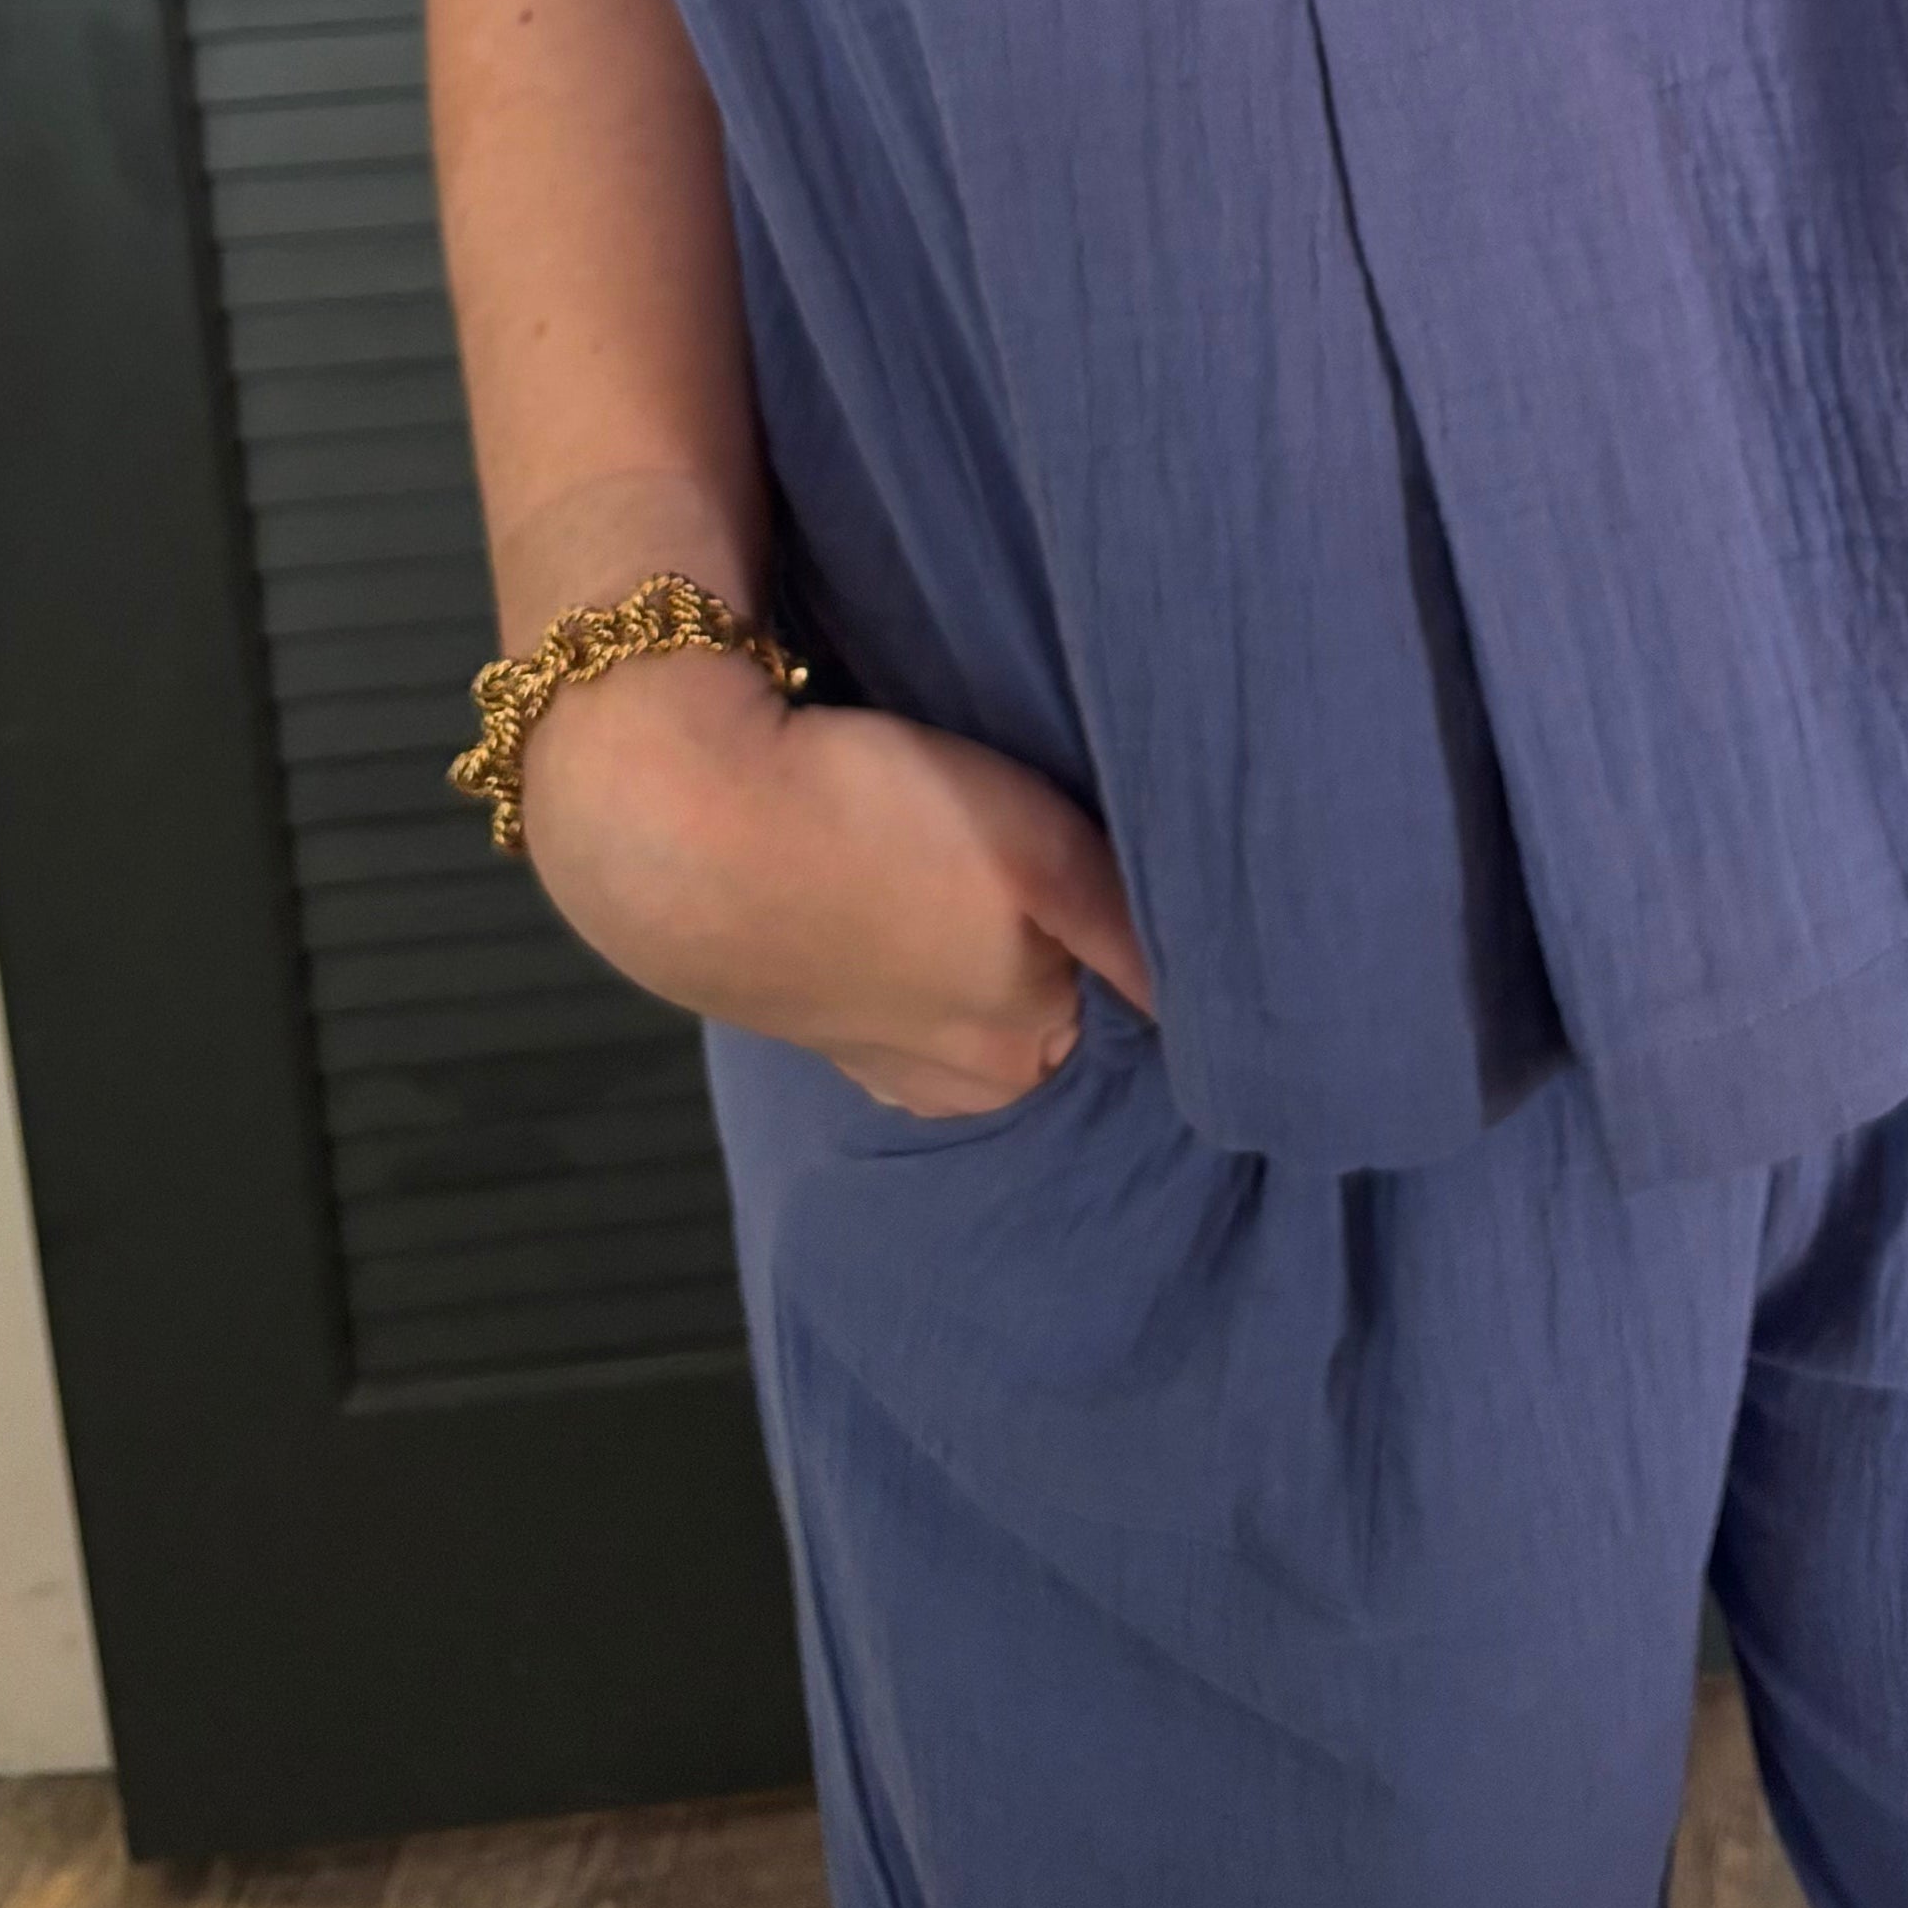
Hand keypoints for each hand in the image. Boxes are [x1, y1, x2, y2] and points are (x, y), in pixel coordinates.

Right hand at [521, 649, 1150, 1117]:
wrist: (680, 819)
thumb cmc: (879, 825)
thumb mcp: (1040, 857)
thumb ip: (1135, 933)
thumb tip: (1228, 1003)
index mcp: (1024, 1061)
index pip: (1125, 1013)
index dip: (1132, 940)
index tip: (1125, 872)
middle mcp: (955, 1088)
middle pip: (1052, 1013)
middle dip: (1063, 950)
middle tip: (1045, 855)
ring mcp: (871, 1061)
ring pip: (972, 999)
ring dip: (977, 943)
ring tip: (966, 858)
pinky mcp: (807, 1015)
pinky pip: (898, 983)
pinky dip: (910, 940)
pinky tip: (899, 883)